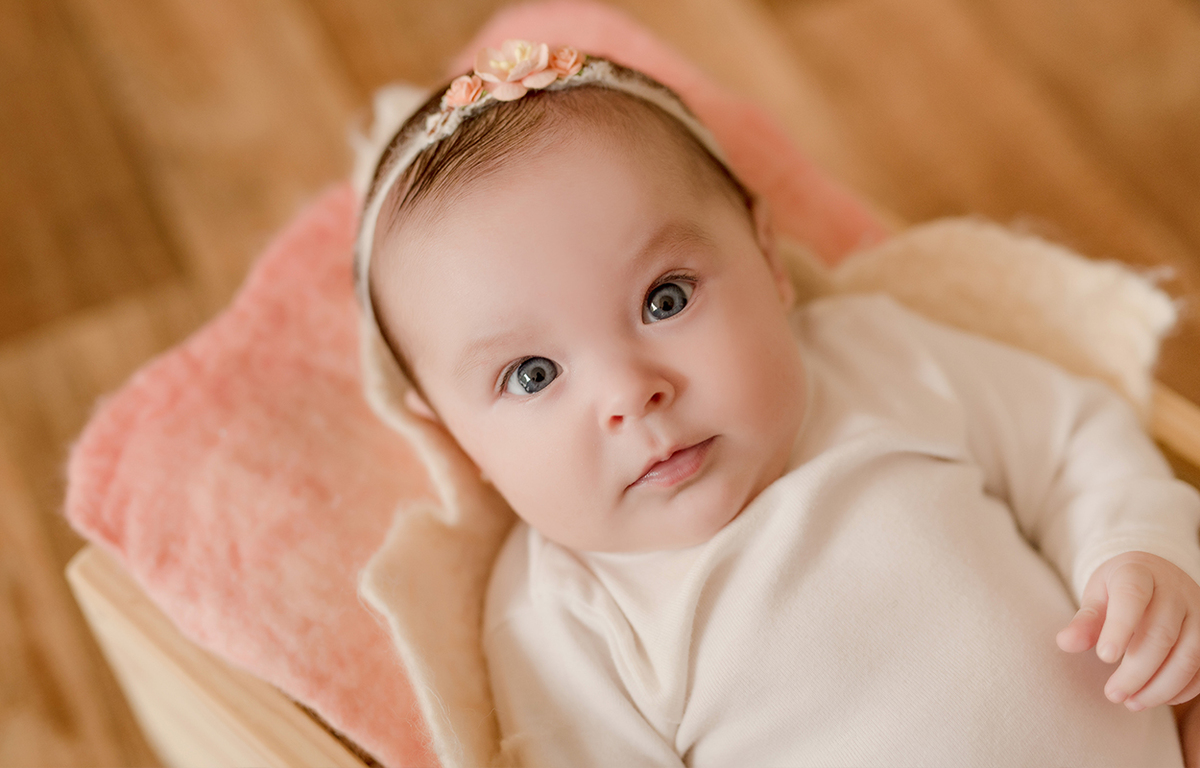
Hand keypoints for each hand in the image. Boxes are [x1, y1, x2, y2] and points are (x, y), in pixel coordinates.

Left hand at [1057, 551, 1199, 710]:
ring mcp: (1197, 612)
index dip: (1119, 627)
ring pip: (1188, 655)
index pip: (1132, 597)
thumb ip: (1084, 621)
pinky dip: (1183, 689)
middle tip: (1113, 694)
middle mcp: (1174, 590)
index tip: (1104, 657)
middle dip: (1136, 670)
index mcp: (1138, 573)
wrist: (1157, 575)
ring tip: (1132, 702)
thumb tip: (1065, 643)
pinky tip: (1157, 698)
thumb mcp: (1097, 596)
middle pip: (1161, 634)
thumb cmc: (1119, 589)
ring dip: (1161, 686)